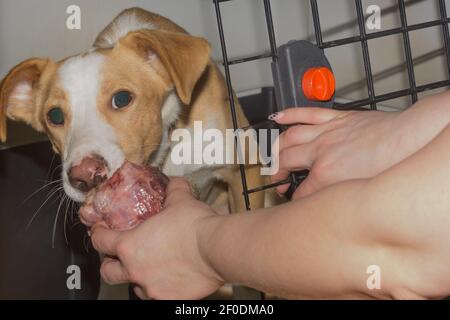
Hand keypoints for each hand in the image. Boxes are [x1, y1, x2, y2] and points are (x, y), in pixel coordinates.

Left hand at [90, 178, 223, 299]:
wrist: (217, 249)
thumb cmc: (196, 227)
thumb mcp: (180, 200)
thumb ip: (173, 191)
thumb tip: (174, 184)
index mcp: (130, 245)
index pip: (100, 241)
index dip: (98, 234)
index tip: (101, 231)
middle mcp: (136, 270)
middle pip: (108, 272)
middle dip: (110, 263)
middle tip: (118, 255)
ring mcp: (151, 288)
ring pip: (133, 286)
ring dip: (137, 276)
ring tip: (151, 267)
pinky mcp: (168, 299)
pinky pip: (157, 296)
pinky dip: (159, 287)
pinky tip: (170, 278)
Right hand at [270, 97, 449, 198]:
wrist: (410, 138)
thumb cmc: (392, 163)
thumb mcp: (361, 191)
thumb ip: (336, 197)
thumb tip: (323, 202)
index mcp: (327, 174)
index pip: (301, 192)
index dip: (294, 199)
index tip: (294, 200)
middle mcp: (321, 152)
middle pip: (286, 163)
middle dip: (276, 174)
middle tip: (276, 180)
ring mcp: (326, 132)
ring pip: (289, 137)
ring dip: (276, 147)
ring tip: (271, 154)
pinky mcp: (336, 118)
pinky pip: (305, 114)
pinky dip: (288, 114)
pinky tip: (277, 117)